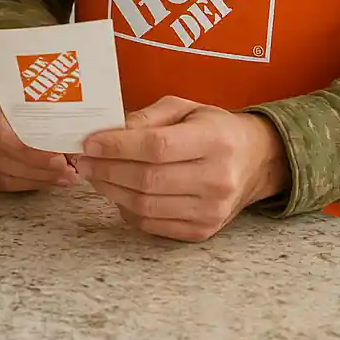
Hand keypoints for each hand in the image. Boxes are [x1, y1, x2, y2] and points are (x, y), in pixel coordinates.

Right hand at [0, 82, 76, 191]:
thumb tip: (78, 136)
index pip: (2, 137)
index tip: (60, 159)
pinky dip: (21, 185)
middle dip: (37, 171)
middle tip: (66, 172)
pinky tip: (41, 181)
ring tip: (59, 178)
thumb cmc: (16, 90)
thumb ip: (48, 106)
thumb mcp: (31, 88)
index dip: (32, 154)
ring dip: (33, 180)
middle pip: (1, 160)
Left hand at [75, 96, 289, 241]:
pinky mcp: (202, 231)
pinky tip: (116, 191)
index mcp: (214, 141)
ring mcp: (211, 211)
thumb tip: (109, 130)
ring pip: (146, 206)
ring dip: (111, 191)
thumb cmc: (214, 128)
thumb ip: (147, 116)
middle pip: (147, 180)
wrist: (255, 161)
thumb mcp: (185, 107)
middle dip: (106, 170)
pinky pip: (153, 225)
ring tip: (94, 174)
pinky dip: (126, 209)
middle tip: (83, 160)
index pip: (157, 147)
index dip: (118, 146)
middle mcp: (217, 179)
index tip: (90, 142)